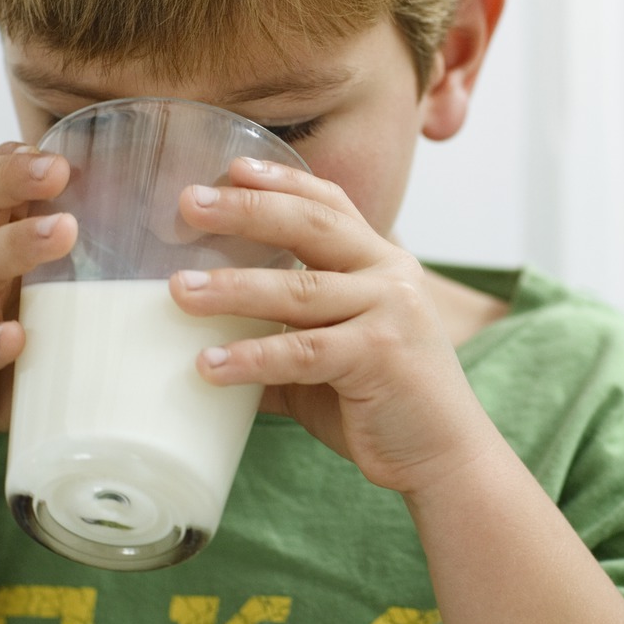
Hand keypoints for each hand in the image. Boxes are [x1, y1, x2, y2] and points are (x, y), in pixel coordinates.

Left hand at [168, 157, 498, 494]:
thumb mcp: (332, 356)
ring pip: (299, 290)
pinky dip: (252, 357)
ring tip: (179, 290)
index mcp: (381, 263)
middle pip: (311, 225)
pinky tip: (209, 365)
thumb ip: (281, 339)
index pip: (331, 203)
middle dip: (246, 210)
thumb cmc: (385, 403)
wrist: (445, 455)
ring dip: (233, 288)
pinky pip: (303, 351)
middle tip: (188, 204)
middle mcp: (390, 275)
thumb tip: (204, 344)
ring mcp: (390, 312)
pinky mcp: (380, 357)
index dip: (283, 180)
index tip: (231, 168)